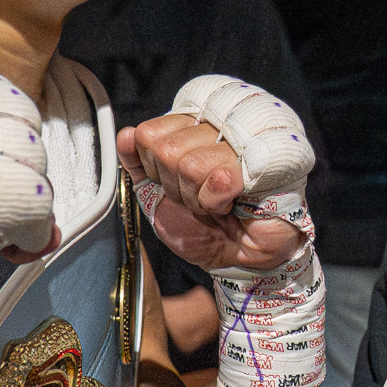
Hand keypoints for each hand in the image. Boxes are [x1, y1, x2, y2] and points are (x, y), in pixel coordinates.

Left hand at [119, 116, 305, 272]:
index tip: (174, 185)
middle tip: (197, 197)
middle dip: (176, 186)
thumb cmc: (204, 228)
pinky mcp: (260, 163)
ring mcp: (239, 143)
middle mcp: (213, 130)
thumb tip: (127, 135)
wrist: (238, 257)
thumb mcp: (158, 197)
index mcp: (188, 132)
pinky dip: (215, 202)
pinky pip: (217, 179)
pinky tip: (229, 204)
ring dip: (197, 197)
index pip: (150, 133)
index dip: (154, 168)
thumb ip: (139, 166)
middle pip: (167, 149)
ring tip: (215, 204)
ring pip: (189, 165)